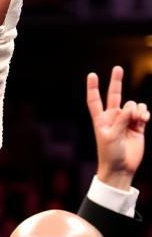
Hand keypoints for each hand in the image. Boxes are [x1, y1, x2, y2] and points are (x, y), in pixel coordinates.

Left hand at [87, 66, 148, 189]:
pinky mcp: (137, 126)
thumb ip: (121, 120)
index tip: (92, 75)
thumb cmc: (110, 154)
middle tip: (117, 68)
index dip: (93, 88)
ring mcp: (125, 121)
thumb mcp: (112, 137)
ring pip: (133, 104)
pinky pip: (143, 112)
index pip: (95, 101)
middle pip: (114, 95)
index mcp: (101, 120)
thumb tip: (131, 106)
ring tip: (138, 119)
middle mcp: (113, 118)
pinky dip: (145, 112)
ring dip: (137, 109)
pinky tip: (144, 119)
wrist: (121, 168)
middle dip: (116, 82)